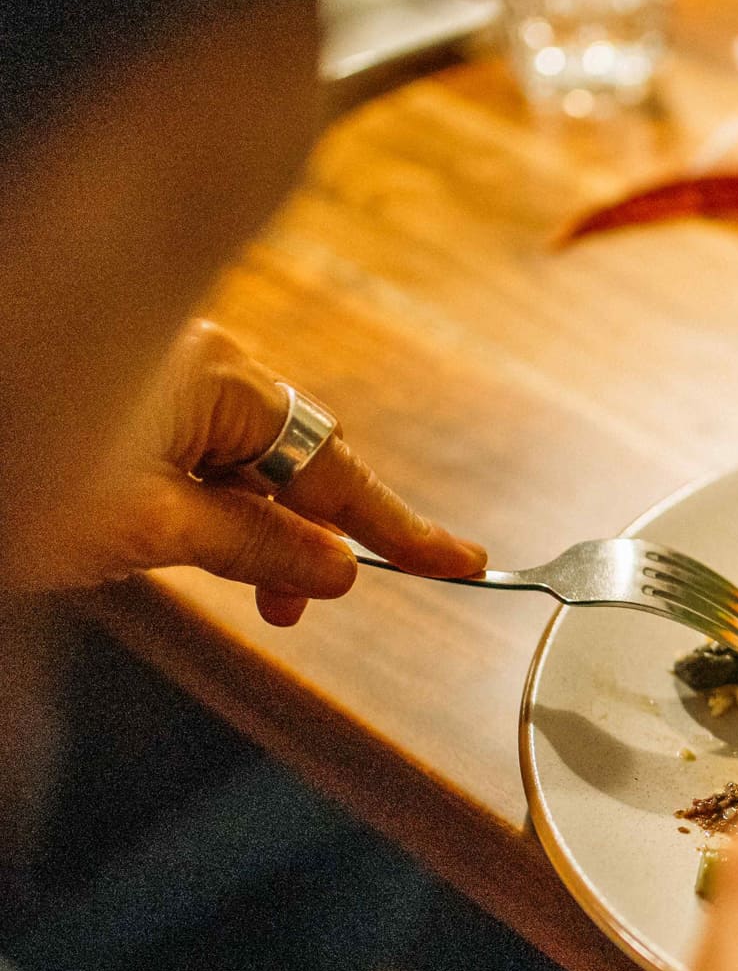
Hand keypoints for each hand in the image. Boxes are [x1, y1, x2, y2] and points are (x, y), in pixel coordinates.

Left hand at [13, 319, 484, 624]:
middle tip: (305, 613)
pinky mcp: (116, 386)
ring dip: (251, 525)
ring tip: (241, 595)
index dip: (397, 526)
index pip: (334, 467)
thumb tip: (333, 568)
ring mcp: (155, 369)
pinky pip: (192, 443)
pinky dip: (207, 500)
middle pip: (291, 454)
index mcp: (215, 381)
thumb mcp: (143, 532)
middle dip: (309, 533)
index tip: (459, 563)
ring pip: (238, 454)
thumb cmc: (12, 470)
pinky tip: (186, 540)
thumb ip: (252, 548)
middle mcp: (193, 357)